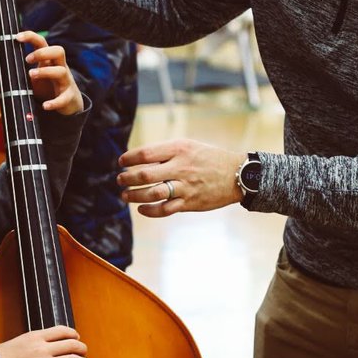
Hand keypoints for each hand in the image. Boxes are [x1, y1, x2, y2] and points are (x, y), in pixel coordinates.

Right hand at [0, 325, 85, 357]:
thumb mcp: (20, 341)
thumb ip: (35, 341)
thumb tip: (47, 343)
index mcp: (36, 336)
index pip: (62, 330)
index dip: (73, 334)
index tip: (77, 338)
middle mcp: (42, 349)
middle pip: (71, 345)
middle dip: (82, 349)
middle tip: (84, 353)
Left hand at [19, 30, 83, 114]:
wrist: (69, 104)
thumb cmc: (49, 87)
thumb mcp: (36, 77)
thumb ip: (22, 72)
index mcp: (50, 61)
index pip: (43, 43)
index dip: (31, 37)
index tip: (17, 37)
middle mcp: (60, 68)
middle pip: (58, 51)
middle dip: (42, 53)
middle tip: (27, 59)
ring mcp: (66, 82)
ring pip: (61, 71)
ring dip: (45, 72)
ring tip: (31, 76)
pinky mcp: (69, 97)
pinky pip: (64, 98)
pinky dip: (54, 102)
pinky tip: (46, 106)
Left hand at [118, 138, 242, 217]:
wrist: (237, 175)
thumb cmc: (209, 159)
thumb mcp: (190, 146)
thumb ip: (167, 152)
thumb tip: (141, 159)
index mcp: (179, 149)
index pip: (146, 153)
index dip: (129, 158)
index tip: (121, 162)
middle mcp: (181, 167)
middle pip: (145, 174)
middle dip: (127, 178)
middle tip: (120, 180)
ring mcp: (185, 186)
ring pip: (152, 193)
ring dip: (134, 195)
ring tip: (125, 195)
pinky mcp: (189, 202)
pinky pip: (164, 209)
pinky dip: (149, 210)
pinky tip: (141, 209)